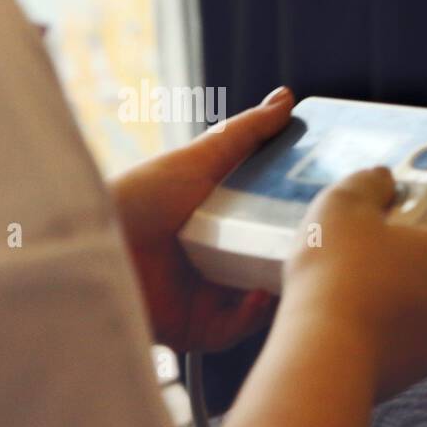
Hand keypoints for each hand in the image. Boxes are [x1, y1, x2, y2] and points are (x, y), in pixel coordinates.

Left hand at [110, 86, 296, 352]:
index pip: (278, 229)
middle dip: (299, 261)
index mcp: (225, 226)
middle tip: (320, 248)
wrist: (96, 244)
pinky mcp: (198, 328)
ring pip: (266, 303)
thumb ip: (246, 132)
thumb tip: (287, 97)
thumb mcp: (200, 158)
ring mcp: (211, 298)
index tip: (331, 215)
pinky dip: (253, 316)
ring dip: (282, 290)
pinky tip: (258, 295)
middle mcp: (221, 263)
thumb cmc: (140, 197)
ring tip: (292, 271)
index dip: (305, 225)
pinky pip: (239, 329)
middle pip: (276, 266)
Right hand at [283, 167, 426, 398]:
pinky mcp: (410, 375)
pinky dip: (396, 342)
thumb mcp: (344, 207)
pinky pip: (412, 355)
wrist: (324, 353)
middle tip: (412, 270)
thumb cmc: (342, 275)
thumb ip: (368, 186)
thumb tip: (381, 179)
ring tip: (377, 298)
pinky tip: (357, 328)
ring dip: (421, 316)